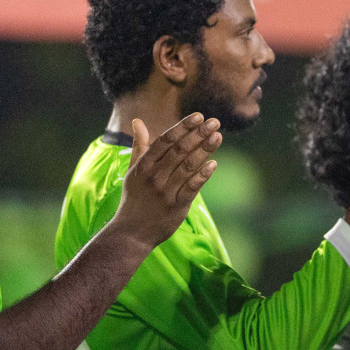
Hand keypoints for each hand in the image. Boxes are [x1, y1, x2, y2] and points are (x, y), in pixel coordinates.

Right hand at [109, 114, 220, 248]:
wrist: (132, 232)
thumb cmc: (134, 198)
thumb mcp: (133, 171)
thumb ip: (139, 146)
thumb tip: (137, 121)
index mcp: (144, 165)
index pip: (165, 141)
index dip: (183, 127)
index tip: (199, 116)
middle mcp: (154, 176)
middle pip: (179, 150)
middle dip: (198, 134)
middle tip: (214, 122)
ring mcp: (166, 191)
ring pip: (188, 166)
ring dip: (204, 150)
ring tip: (218, 136)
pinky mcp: (177, 206)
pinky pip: (192, 188)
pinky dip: (203, 175)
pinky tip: (214, 164)